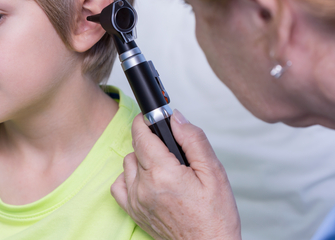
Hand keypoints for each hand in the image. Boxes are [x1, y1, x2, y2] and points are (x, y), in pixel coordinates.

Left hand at [111, 110, 240, 239]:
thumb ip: (193, 140)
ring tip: (163, 166)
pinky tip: (147, 179)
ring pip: (127, 163)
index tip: (152, 118)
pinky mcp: (133, 211)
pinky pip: (119, 184)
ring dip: (142, 158)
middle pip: (136, 147)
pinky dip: (129, 177)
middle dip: (150, 139)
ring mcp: (136, 200)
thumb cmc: (215, 215)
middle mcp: (145, 187)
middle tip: (170, 147)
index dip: (145, 121)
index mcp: (164, 174)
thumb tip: (176, 118)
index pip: (141, 135)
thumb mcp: (214, 172)